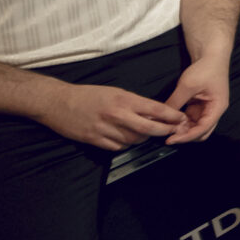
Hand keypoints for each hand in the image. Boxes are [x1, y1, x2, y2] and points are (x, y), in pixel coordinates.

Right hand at [32, 82, 185, 150]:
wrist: (58, 102)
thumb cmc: (88, 95)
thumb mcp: (114, 92)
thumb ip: (133, 102)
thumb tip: (154, 112)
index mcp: (122, 99)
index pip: (154, 109)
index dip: (171, 116)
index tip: (181, 118)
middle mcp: (116, 114)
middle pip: (149, 128)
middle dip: (165, 131)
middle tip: (174, 131)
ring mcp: (105, 129)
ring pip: (134, 140)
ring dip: (143, 138)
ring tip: (145, 133)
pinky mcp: (95, 140)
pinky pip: (119, 147)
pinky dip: (125, 144)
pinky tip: (125, 138)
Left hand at [162, 56, 229, 142]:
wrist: (211, 55)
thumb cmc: (205, 68)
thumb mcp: (187, 86)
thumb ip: (175, 103)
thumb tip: (160, 117)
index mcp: (217, 108)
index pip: (203, 129)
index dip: (187, 137)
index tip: (171, 139)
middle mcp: (214, 111)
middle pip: (201, 132)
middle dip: (186, 135)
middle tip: (169, 136)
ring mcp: (207, 108)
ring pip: (195, 126)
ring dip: (183, 128)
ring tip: (167, 127)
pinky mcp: (200, 105)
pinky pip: (191, 118)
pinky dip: (182, 121)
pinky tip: (171, 120)